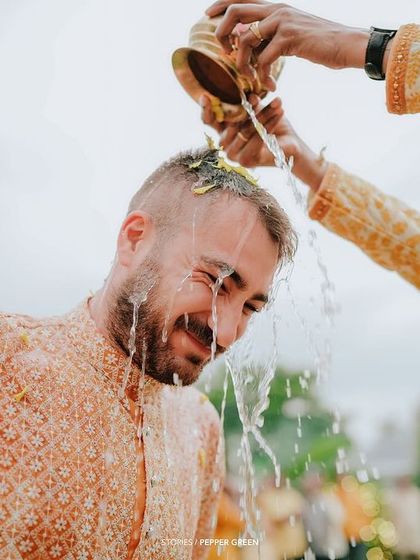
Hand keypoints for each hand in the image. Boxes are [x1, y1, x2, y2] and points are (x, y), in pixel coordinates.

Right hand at [200, 93, 295, 166]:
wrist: (289, 146)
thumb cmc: (272, 126)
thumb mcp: (259, 111)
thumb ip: (251, 104)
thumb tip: (251, 97)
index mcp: (223, 131)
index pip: (208, 121)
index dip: (205, 109)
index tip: (205, 95)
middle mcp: (224, 145)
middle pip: (233, 122)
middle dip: (251, 107)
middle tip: (268, 96)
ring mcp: (233, 155)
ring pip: (246, 129)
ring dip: (264, 114)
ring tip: (278, 102)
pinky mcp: (245, 161)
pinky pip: (256, 138)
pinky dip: (269, 124)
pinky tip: (279, 113)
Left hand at [206, 1, 369, 89]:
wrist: (347, 45)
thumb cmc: (320, 43)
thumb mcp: (290, 35)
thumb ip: (268, 35)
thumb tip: (247, 43)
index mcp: (275, 7)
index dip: (219, 5)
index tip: (207, 16)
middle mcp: (276, 9)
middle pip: (234, 12)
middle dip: (222, 34)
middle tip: (227, 54)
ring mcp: (282, 22)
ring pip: (245, 40)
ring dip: (244, 65)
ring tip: (253, 80)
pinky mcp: (289, 38)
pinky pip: (262, 59)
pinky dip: (262, 76)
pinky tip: (270, 85)